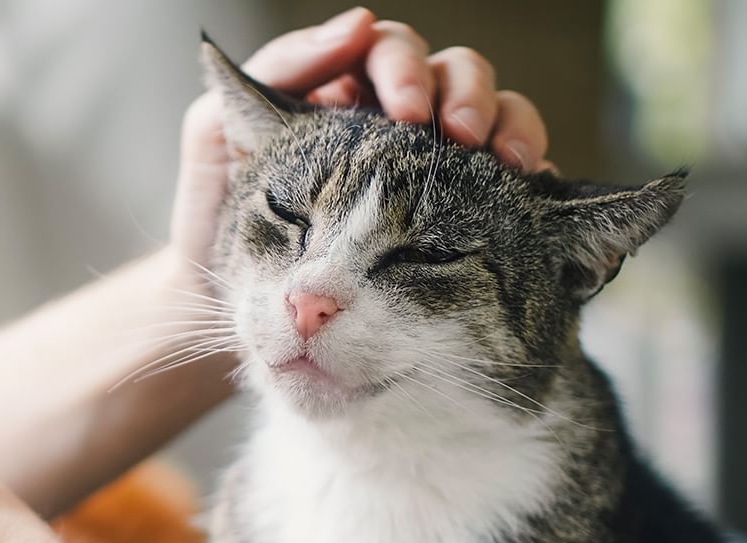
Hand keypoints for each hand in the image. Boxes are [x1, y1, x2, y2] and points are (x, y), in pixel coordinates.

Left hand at [171, 7, 552, 271]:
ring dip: (509, 126)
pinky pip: (511, 184)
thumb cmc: (214, 221)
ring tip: (507, 162)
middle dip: (465, 95)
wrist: (219, 311)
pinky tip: (530, 192)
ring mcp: (431, 170)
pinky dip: (531, 177)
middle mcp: (393, 125)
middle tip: (461, 136)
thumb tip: (356, 24)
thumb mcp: (216, 139)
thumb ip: (274, 73)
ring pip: (495, 116)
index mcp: (342, 97)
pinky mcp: (460, 218)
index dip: (404, 66)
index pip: (388, 52)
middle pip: (454, 75)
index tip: (406, 108)